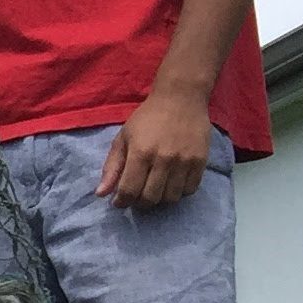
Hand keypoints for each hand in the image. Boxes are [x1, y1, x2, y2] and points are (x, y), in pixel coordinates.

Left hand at [98, 89, 210, 208]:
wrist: (181, 99)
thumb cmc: (147, 118)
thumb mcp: (123, 138)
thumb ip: (112, 166)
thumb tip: (101, 194)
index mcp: (140, 152)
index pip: (129, 190)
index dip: (121, 202)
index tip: (119, 202)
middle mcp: (163, 159)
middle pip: (150, 198)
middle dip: (139, 203)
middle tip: (136, 196)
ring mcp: (184, 162)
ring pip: (171, 198)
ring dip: (159, 199)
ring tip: (153, 190)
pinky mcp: (201, 162)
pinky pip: (189, 190)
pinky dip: (178, 192)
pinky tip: (171, 183)